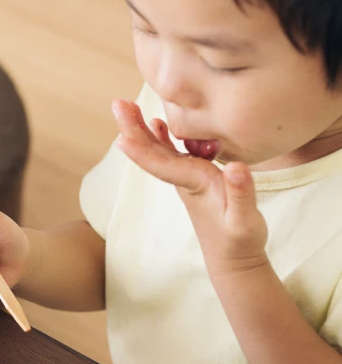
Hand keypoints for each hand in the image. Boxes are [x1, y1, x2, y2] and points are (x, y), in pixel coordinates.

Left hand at [112, 100, 269, 278]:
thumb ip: (242, 194)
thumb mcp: (246, 220)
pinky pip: (173, 154)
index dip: (141, 147)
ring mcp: (186, 179)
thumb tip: (236, 167)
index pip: (161, 164)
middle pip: (152, 152)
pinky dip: (162, 137)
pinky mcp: (194, 179)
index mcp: (194, 184)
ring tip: (126, 106)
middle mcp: (184, 179)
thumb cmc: (240, 241)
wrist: (233, 259)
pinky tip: (157, 124)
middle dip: (133, 128)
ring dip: (141, 129)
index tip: (122, 131)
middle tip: (117, 103)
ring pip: (159, 150)